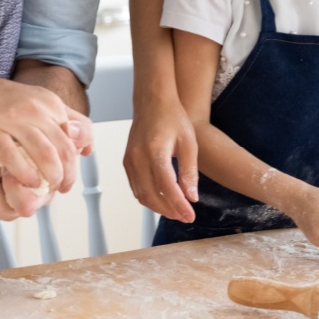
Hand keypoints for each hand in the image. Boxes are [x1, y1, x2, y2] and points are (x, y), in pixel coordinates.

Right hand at [0, 74, 81, 193]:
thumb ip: (68, 121)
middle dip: (66, 173)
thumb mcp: (43, 103)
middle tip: (61, 188)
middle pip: (62, 147)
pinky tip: (28, 182)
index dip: (75, 163)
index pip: (74, 138)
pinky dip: (23, 172)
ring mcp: (12, 119)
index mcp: (50, 104)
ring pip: (43, 152)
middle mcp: (34, 109)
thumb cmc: (8, 101)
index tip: (69, 179)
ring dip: (50, 175)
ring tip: (47, 188)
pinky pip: (11, 155)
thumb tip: (88, 147)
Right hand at [123, 91, 198, 222]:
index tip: (191, 216)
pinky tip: (164, 200)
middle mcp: (138, 157)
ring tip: (177, 211)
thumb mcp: (189, 143)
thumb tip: (192, 198)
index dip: (179, 206)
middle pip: (151, 195)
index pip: (167, 187)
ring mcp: (129, 160)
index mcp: (155, 151)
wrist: (152, 101)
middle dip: (169, 211)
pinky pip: (136, 188)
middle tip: (185, 216)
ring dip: (158, 208)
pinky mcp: (127, 162)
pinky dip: (149, 198)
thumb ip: (189, 172)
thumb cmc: (173, 118)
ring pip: (141, 195)